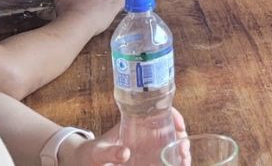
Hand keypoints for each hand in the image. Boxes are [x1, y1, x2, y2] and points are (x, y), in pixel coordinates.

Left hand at [65, 108, 186, 164]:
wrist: (86, 162)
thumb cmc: (91, 153)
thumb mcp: (99, 152)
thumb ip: (109, 152)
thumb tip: (125, 153)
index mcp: (135, 123)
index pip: (160, 111)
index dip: (173, 116)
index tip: (180, 127)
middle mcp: (145, 133)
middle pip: (171, 129)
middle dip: (182, 138)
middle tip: (184, 149)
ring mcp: (147, 146)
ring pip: (171, 144)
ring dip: (181, 151)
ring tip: (185, 161)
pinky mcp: (147, 159)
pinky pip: (165, 158)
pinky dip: (175, 161)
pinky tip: (180, 165)